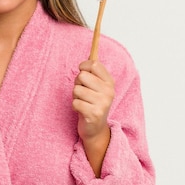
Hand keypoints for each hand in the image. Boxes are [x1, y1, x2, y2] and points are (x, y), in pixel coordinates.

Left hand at [72, 59, 114, 175]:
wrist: (95, 128)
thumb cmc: (92, 103)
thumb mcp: (97, 86)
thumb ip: (94, 72)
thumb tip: (90, 55)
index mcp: (110, 82)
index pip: (94, 64)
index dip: (83, 66)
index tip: (82, 72)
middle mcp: (108, 91)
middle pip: (82, 76)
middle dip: (78, 84)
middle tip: (83, 93)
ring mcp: (102, 103)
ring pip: (76, 89)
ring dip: (76, 97)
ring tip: (83, 102)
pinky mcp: (94, 114)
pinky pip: (75, 102)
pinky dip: (75, 106)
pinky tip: (82, 111)